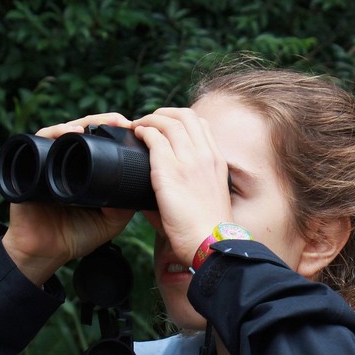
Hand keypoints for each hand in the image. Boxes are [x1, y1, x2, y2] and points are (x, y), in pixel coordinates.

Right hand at [2, 114, 136, 284]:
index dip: (116, 133)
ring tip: (103, 123)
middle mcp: (66, 162)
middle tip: (122, 121)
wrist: (44, 253)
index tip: (136, 131)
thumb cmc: (75, 237)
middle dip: (104, 122)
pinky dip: (55, 133)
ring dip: (85, 122)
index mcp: (85, 171)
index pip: (100, 143)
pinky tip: (71, 132)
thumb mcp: (110, 221)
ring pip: (66, 131)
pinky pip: (40, 140)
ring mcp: (48, 161)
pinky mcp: (29, 163)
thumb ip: (125, 204)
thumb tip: (144, 181)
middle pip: (85, 131)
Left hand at [131, 108, 233, 265]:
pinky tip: (137, 134)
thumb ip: (189, 184)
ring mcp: (189, 161)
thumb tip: (162, 186)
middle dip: (163, 113)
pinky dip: (144, 132)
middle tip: (149, 121)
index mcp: (216, 161)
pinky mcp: (170, 171)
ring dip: (150, 119)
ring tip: (138, 126)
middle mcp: (205, 155)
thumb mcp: (206, 197)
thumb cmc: (206, 229)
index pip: (201, 125)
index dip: (181, 119)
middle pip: (185, 116)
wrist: (210, 242)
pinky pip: (155, 138)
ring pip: (168, 122)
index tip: (167, 126)